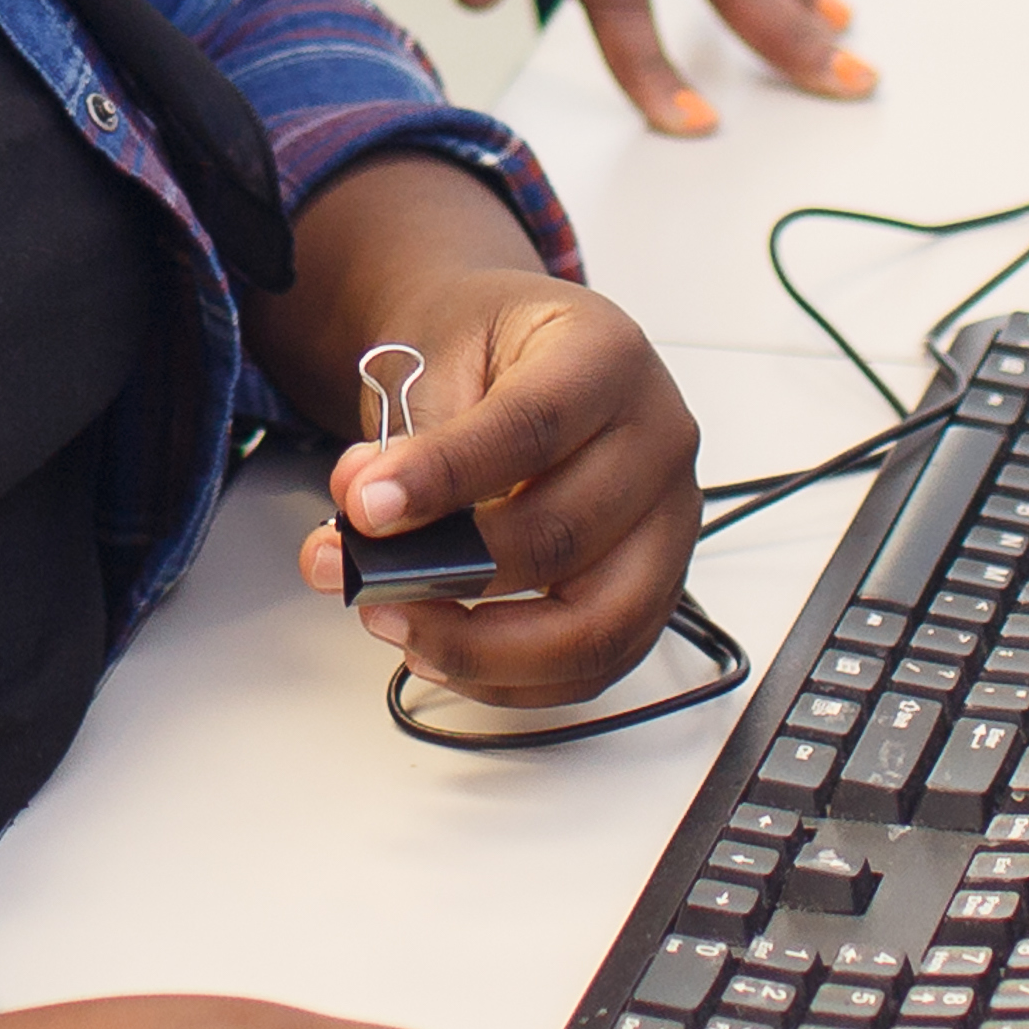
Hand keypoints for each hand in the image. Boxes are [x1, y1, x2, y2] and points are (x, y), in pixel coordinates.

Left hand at [298, 255, 702, 707]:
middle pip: (563, 537)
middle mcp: (658, 441)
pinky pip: (595, 663)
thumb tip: (365, 510)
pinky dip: (510, 676)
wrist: (524, 353)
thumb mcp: (438, 356)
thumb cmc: (489, 351)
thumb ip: (404, 436)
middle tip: (359, 573)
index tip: (368, 508)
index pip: (531, 428)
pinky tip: (442, 653)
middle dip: (446, 573)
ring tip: (397, 624)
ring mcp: (669, 523)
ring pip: (593, 626)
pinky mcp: (656, 589)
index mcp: (607, 357)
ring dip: (479, 645)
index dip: (445, 477)